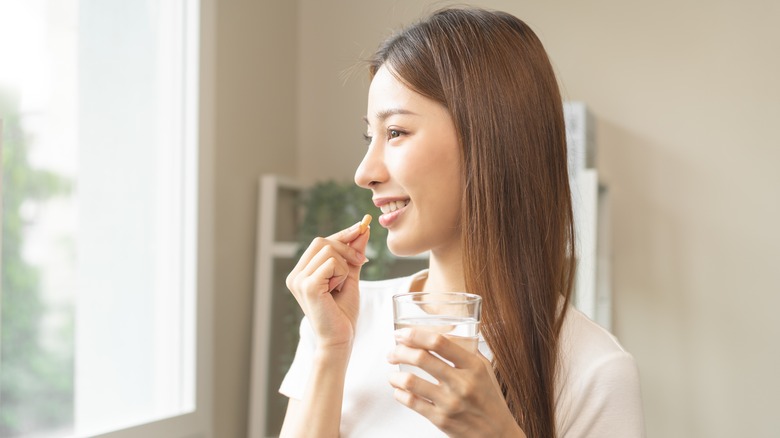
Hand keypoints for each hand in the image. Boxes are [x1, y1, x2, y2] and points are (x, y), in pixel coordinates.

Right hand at [285, 220, 369, 349]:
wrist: (340, 339)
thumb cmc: (343, 313)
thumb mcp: (350, 277)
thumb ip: (353, 255)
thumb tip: (362, 230)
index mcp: (301, 272)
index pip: (320, 242)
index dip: (342, 234)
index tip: (362, 227)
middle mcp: (295, 275)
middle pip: (322, 241)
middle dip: (346, 248)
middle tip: (362, 261)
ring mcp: (299, 280)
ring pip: (329, 251)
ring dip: (344, 266)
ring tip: (341, 286)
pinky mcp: (307, 286)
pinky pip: (332, 263)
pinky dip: (342, 274)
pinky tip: (337, 290)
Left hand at [387, 329, 525, 437]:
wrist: (498, 434)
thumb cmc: (489, 399)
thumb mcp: (484, 369)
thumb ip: (464, 350)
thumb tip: (438, 333)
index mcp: (473, 366)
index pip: (440, 342)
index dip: (416, 334)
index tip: (403, 334)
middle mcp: (462, 382)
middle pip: (421, 358)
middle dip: (399, 351)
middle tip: (393, 352)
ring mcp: (450, 402)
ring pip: (411, 381)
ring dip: (396, 376)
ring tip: (394, 375)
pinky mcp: (441, 419)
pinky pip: (411, 402)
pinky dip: (399, 394)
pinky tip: (400, 391)